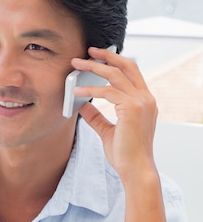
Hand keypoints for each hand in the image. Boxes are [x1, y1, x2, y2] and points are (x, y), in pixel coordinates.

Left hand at [72, 47, 157, 183]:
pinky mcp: (132, 108)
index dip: (115, 61)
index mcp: (145, 101)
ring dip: (93, 68)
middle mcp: (146, 98)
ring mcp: (141, 102)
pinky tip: (76, 92)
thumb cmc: (125, 154)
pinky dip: (90, 89)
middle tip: (87, 51)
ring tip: (76, 65)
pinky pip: (107, 91)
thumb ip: (97, 116)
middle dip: (106, 56)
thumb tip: (82, 104)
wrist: (136, 170)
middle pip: (126, 66)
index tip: (98, 56)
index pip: (131, 72)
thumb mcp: (107, 130)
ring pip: (115, 75)